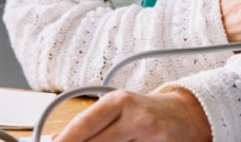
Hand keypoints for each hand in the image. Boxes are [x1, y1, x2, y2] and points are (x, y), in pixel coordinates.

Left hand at [53, 88, 210, 141]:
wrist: (184, 113)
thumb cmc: (142, 111)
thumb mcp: (115, 109)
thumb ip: (88, 123)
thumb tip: (56, 138)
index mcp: (118, 101)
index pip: (84, 124)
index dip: (66, 140)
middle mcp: (134, 117)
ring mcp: (150, 135)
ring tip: (114, 141)